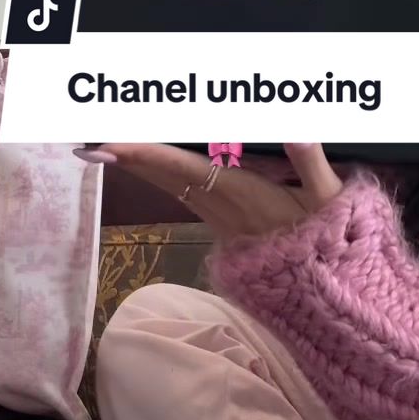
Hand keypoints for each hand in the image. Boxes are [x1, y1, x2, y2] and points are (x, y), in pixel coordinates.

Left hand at [84, 141, 342, 238]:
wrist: (327, 291)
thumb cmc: (329, 243)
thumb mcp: (328, 199)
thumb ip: (311, 161)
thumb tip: (298, 128)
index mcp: (239, 193)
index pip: (181, 168)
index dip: (143, 155)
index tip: (107, 146)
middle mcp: (220, 207)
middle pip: (163, 176)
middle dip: (128, 156)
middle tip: (88, 140)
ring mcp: (219, 218)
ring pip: (171, 185)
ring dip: (142, 165)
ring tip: (111, 144)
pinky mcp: (224, 224)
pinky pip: (185, 192)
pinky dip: (163, 174)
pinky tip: (152, 165)